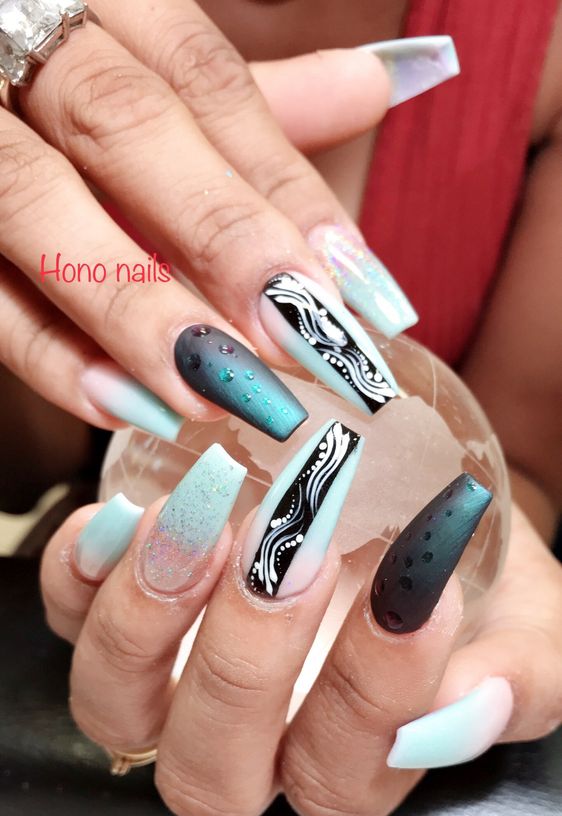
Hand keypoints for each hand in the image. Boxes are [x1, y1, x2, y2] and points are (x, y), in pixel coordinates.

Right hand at [0, 0, 414, 441]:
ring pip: (33, 205)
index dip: (285, 186)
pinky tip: (125, 403)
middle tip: (303, 341)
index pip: (202, 79)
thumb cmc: (45, 69)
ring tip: (220, 390)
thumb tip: (384, 85)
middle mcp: (14, 40)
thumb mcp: (143, 63)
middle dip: (222, 237)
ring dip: (135, 305)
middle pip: (124, 127)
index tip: (363, 292)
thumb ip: (251, 95)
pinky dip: (45, 350)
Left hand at [40, 431, 560, 815]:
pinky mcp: (119, 612)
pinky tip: (125, 514)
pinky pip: (65, 618)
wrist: (411, 506)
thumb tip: (472, 704)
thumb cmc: (467, 576)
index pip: (342, 777)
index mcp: (347, 764)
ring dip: (145, 622)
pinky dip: (78, 574)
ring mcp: (171, 682)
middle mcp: (247, 743)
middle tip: (293, 549)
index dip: (372, 696)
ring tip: (200, 519)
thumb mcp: (526, 622)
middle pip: (212, 772)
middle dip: (247, 665)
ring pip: (118, 708)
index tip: (414, 589)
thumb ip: (516, 676)